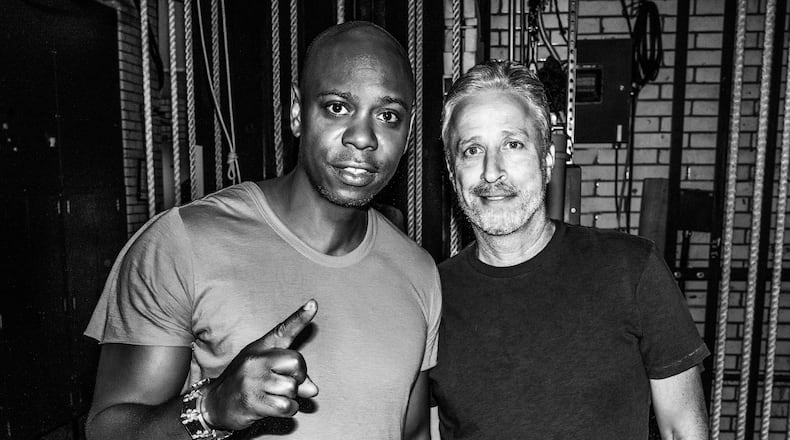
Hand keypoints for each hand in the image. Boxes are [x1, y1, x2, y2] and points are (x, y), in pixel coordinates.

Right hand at [201, 299, 318, 429]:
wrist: (214, 403)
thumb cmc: (246, 383)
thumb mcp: (265, 370)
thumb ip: (291, 374)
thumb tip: (313, 390)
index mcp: (261, 347)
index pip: (284, 330)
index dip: (301, 317)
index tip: (314, 304)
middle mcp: (256, 360)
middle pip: (297, 362)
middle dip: (298, 376)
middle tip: (285, 382)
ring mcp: (253, 380)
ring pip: (292, 388)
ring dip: (290, 396)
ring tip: (273, 395)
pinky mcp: (252, 401)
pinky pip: (286, 406)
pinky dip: (288, 410)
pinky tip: (274, 407)